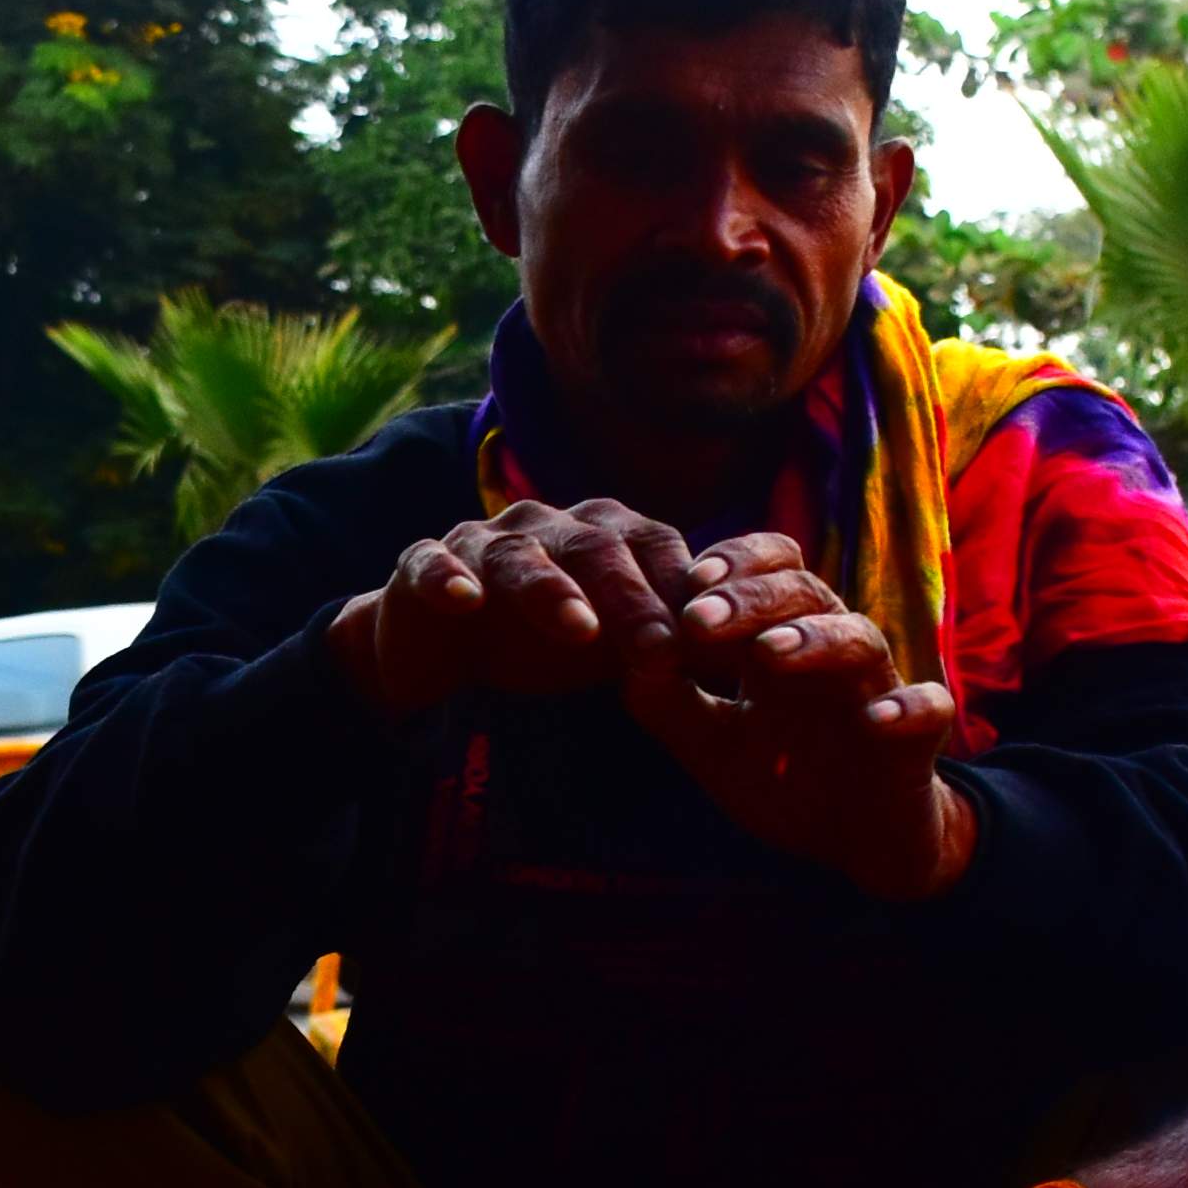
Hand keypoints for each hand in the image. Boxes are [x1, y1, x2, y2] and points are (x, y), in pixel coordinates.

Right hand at [327, 503, 806, 715]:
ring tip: (579, 632)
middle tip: (662, 652)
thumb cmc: (543, 646)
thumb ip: (677, 648)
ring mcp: (483, 542)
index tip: (726, 641)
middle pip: (596, 548)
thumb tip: (765, 661)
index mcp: (605, 537)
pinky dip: (448, 580)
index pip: (658, 548)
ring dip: (551, 590)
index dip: (690, 589)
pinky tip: (464, 602)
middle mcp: (549, 525)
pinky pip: (433, 565)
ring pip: (520, 555)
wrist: (438, 655)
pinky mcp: (423, 566)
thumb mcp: (617, 650)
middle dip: (632, 598)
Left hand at [626, 562, 974, 901]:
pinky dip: (907, 709)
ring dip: (816, 639)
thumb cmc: (784, 775)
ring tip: (770, 653)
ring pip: (861, 639)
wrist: (855, 841)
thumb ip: (668, 701)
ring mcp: (879, 689)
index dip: (733, 565)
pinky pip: (927, 709)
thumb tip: (631, 650)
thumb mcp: (712, 744)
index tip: (687, 583)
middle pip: (805, 593)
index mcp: (783, 637)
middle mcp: (833, 650)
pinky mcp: (917, 739)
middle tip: (699, 619)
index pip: (766, 570)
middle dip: (752, 600)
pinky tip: (877, 719)